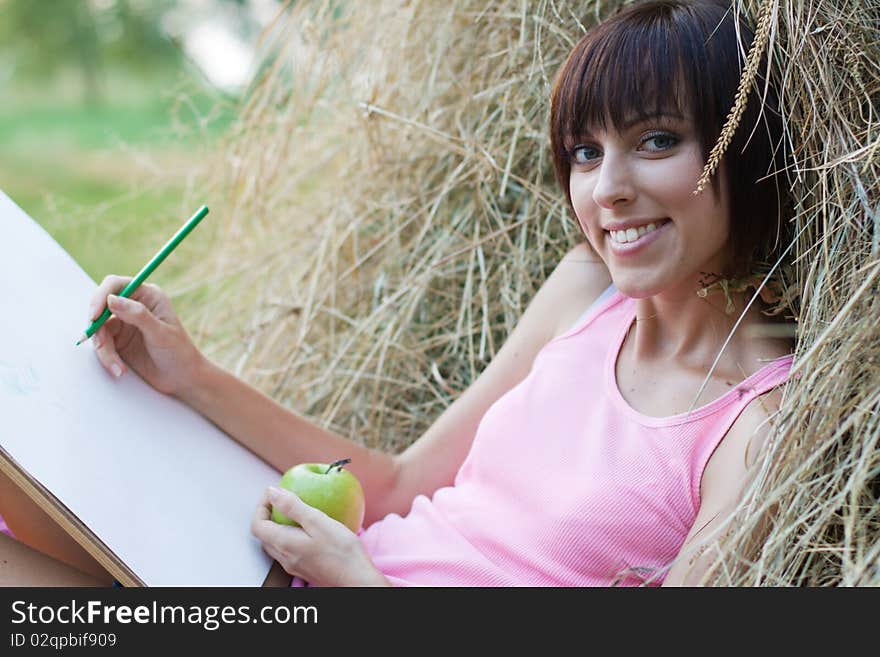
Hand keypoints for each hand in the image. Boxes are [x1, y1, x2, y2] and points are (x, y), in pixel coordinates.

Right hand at [88, 275, 205, 396]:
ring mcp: (124, 323)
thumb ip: (137, 315)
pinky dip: (106, 357)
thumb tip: (111, 299)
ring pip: (99, 329)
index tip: (94, 315)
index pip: (116, 285)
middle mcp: (133, 306)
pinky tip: (119, 370)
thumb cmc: (179, 352)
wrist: (182, 378)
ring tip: (118, 367)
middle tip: (99, 345)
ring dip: (103, 349)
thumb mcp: (160, 333)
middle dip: (97, 326)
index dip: (101, 296)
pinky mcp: (118, 341)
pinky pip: (102, 344)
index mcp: (148, 295)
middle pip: (101, 306)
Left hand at [251, 487, 388, 586]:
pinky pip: (288, 550)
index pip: (257, 525)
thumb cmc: (341, 551)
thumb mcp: (318, 521)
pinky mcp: (304, 569)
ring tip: (294, 512)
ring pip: (275, 544)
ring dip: (278, 526)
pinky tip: (307, 530)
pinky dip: (289, 536)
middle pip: (263, 535)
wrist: (357, 580)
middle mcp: (284, 558)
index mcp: (284, 545)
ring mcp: (293, 566)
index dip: (261, 507)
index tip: (274, 494)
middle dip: (268, 515)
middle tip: (282, 500)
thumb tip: (272, 493)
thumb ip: (293, 506)